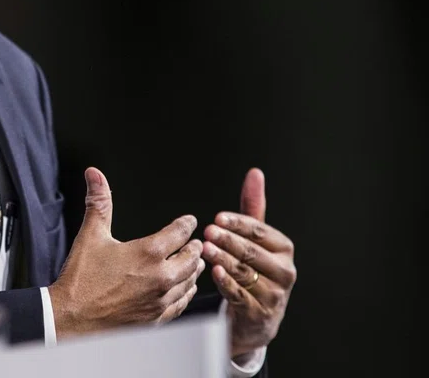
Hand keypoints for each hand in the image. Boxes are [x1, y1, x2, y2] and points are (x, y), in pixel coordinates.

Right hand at [49, 168, 204, 337]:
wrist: (73, 319)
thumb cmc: (81, 279)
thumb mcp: (90, 235)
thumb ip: (98, 203)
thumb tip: (95, 175)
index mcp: (148, 252)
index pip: (179, 232)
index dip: (186, 224)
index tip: (189, 221)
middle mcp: (160, 276)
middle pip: (191, 257)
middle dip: (194, 247)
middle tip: (196, 242)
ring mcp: (160, 299)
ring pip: (189, 281)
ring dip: (193, 270)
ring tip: (195, 263)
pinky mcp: (157, 318)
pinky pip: (181, 303)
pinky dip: (186, 293)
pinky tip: (185, 290)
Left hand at [202, 168, 295, 358]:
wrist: (256, 317)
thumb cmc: (254, 269)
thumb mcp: (255, 239)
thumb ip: (252, 208)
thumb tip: (255, 173)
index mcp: (284, 249)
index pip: (260, 232)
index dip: (238, 224)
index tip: (218, 218)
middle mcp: (285, 271)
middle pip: (252, 252)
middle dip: (229, 240)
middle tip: (208, 232)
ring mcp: (275, 294)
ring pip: (245, 272)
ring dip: (224, 259)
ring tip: (206, 249)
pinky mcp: (260, 313)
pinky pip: (241, 295)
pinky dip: (226, 283)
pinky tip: (214, 272)